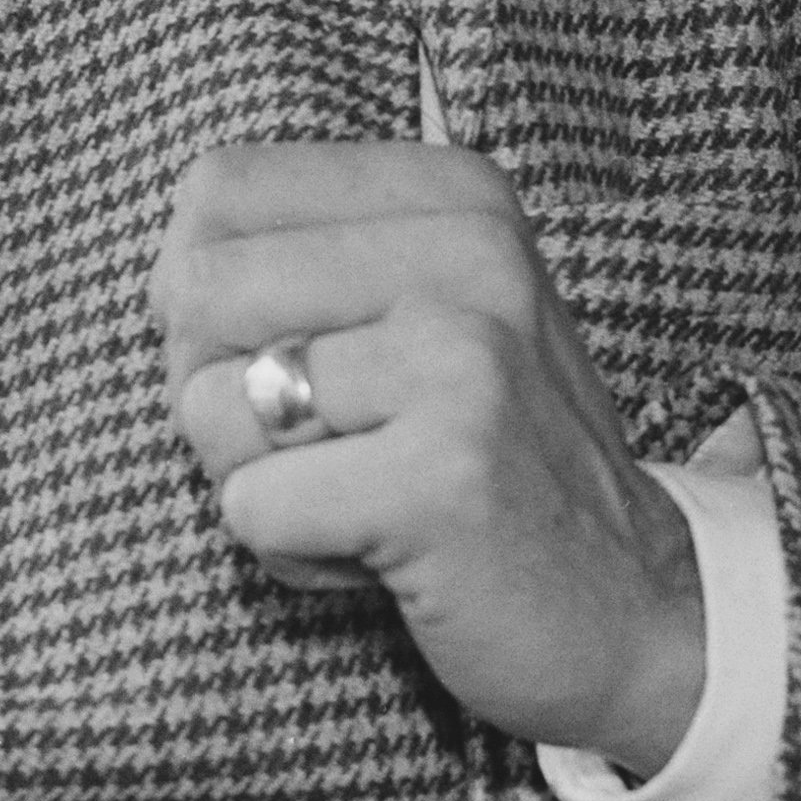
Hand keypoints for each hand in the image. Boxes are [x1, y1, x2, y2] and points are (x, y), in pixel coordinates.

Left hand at [150, 140, 705, 779]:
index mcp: (455, 196)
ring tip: (364, 496)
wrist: (642, 612)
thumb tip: (158, 269)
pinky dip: (289, 554)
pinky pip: (250, 508)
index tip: (300, 354)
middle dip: (222, 394)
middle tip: (328, 446)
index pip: (217, 189)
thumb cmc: (482, 459)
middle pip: (194, 291)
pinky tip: (381, 555)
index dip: (210, 294)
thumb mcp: (414, 315)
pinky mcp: (443, 477)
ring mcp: (463, 362)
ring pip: (207, 405)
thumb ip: (294, 260)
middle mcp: (468, 255)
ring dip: (258, 482)